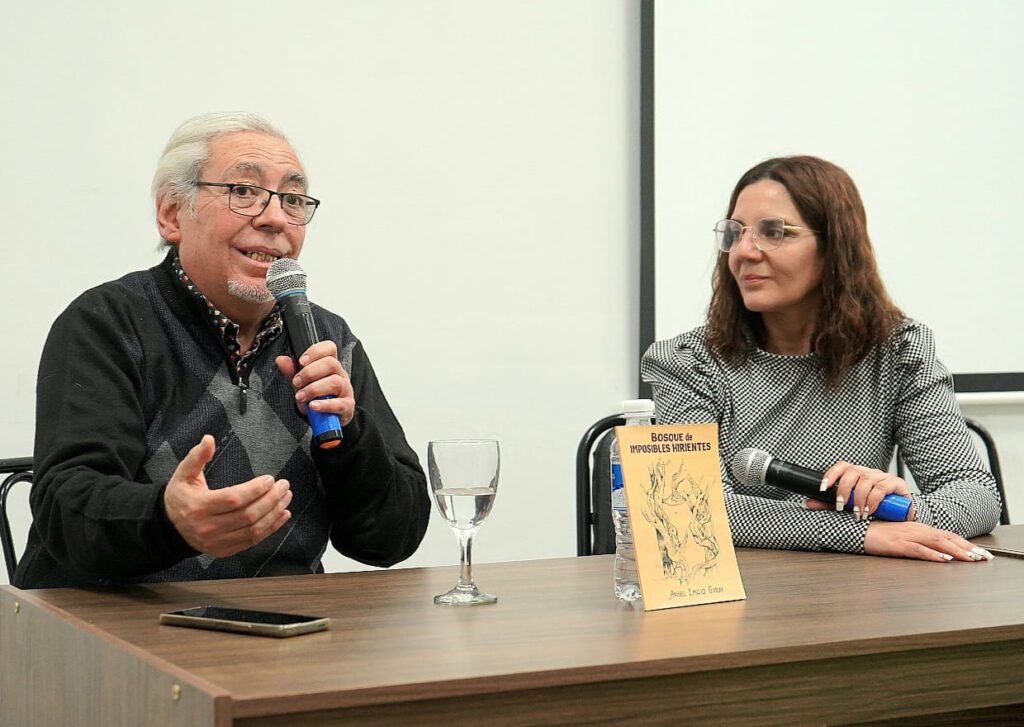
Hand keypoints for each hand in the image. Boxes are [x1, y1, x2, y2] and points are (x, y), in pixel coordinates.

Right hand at [164, 435, 292, 557]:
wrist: (170, 527)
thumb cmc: (181, 496)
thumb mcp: (184, 474)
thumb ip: (197, 456)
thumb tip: (208, 439)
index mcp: (199, 507)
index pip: (233, 499)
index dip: (255, 489)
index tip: (270, 479)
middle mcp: (208, 527)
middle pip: (247, 515)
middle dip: (271, 499)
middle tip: (284, 486)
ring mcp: (217, 542)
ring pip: (253, 530)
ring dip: (274, 513)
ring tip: (286, 498)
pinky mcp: (224, 550)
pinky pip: (253, 541)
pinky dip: (271, 528)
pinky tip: (282, 515)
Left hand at [276, 340, 354, 425]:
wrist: (327, 419)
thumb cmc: (317, 397)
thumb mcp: (303, 384)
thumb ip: (292, 371)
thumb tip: (281, 359)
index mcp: (330, 366)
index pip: (329, 348)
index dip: (316, 351)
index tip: (301, 361)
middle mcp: (340, 375)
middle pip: (331, 364)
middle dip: (309, 373)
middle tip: (296, 382)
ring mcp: (346, 390)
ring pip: (335, 382)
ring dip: (314, 389)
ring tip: (301, 397)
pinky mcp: (347, 406)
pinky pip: (339, 404)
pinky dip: (324, 405)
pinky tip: (313, 406)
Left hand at [818, 461, 913, 520]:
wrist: (903, 513)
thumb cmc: (875, 508)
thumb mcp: (850, 506)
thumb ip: (830, 504)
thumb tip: (807, 503)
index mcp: (858, 474)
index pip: (842, 466)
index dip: (831, 474)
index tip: (823, 488)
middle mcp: (870, 472)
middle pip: (853, 472)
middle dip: (844, 490)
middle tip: (842, 507)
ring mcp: (883, 477)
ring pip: (867, 480)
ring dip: (859, 499)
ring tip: (857, 514)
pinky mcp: (896, 484)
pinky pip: (882, 488)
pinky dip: (873, 500)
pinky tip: (870, 511)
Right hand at [864, 521, 994, 562]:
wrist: (856, 530)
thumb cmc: (878, 535)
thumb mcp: (901, 537)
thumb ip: (918, 542)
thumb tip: (937, 552)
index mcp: (918, 528)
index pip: (947, 535)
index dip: (965, 543)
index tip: (980, 552)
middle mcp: (916, 529)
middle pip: (946, 537)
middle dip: (967, 548)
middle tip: (983, 557)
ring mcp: (907, 536)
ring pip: (937, 542)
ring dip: (956, 551)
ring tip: (970, 559)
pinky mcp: (897, 544)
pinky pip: (918, 549)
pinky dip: (933, 554)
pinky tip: (943, 559)